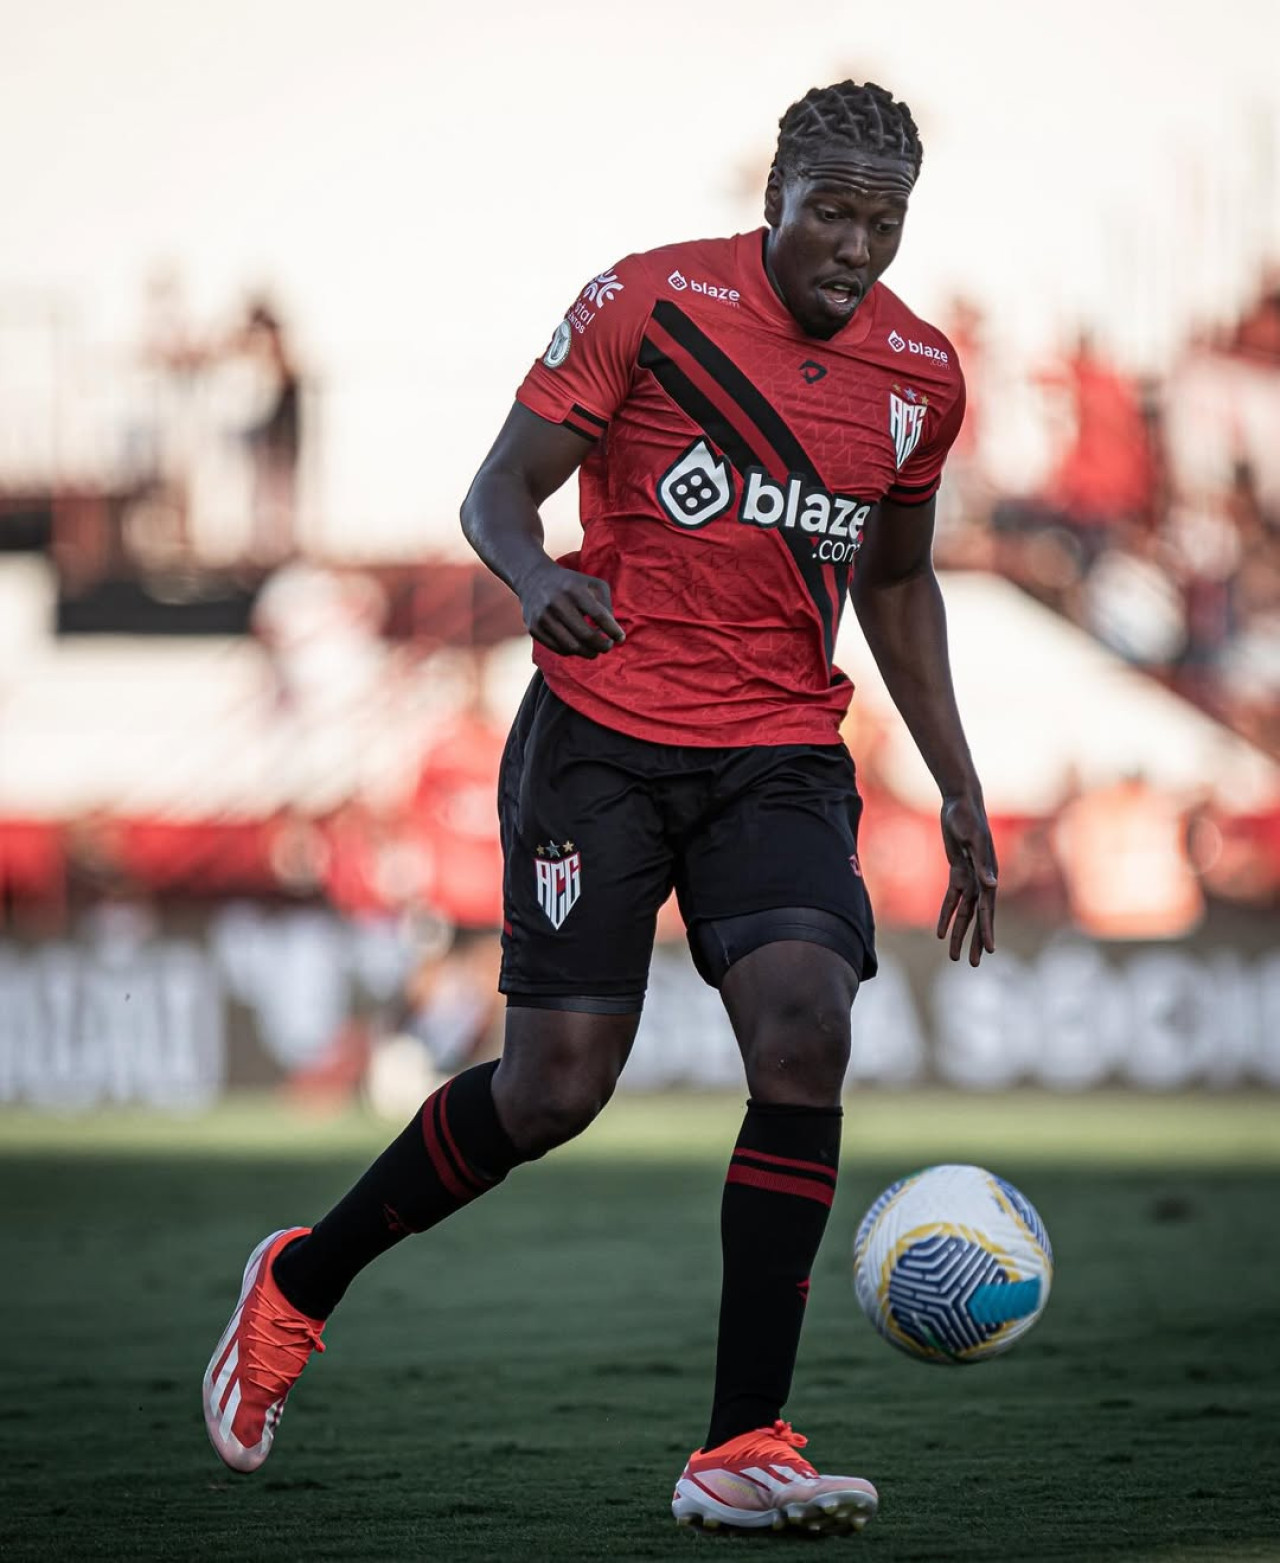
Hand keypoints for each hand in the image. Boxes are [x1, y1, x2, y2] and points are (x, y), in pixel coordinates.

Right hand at [517, 562, 624, 658]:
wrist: (534, 579)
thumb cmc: (572, 584)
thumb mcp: (593, 584)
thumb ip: (606, 604)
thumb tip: (611, 630)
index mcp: (574, 590)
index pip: (599, 616)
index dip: (612, 630)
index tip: (620, 638)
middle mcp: (557, 603)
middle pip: (585, 635)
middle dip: (602, 646)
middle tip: (608, 646)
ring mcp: (543, 617)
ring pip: (572, 646)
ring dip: (588, 652)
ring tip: (595, 650)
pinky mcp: (534, 628)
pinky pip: (558, 649)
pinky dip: (573, 651)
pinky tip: (578, 646)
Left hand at [937, 794, 997, 966]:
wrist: (960, 803)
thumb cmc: (968, 818)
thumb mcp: (974, 839)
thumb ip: (982, 862)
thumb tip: (992, 884)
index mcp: (988, 875)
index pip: (987, 909)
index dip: (986, 930)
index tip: (987, 951)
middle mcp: (981, 880)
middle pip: (977, 917)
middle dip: (974, 940)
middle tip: (970, 963)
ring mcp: (970, 877)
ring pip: (964, 912)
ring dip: (959, 933)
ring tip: (954, 955)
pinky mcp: (957, 872)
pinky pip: (952, 899)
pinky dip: (947, 914)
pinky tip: (941, 932)